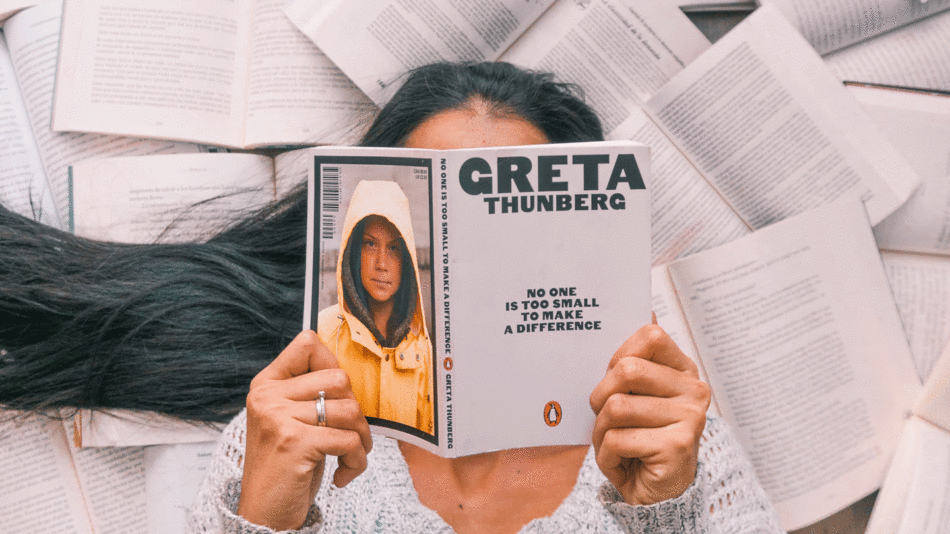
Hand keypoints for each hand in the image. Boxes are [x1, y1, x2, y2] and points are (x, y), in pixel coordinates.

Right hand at [237, 330, 372, 529]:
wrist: (264, 514)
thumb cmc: (287, 466)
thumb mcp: (291, 422)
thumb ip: (309, 394)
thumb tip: (344, 371)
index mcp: (266, 384)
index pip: (307, 343)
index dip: (332, 363)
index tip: (334, 395)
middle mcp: (268, 396)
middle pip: (339, 378)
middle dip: (356, 411)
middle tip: (349, 436)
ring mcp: (278, 418)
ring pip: (349, 410)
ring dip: (361, 439)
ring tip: (349, 456)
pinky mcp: (295, 442)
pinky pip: (349, 440)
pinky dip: (357, 461)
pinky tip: (343, 475)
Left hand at [589, 322, 710, 505]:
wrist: (656, 494)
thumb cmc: (639, 437)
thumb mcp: (634, 396)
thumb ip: (633, 360)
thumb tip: (639, 310)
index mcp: (683, 371)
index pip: (650, 335)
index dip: (619, 354)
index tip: (614, 376)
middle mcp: (694, 391)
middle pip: (626, 370)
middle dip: (600, 397)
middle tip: (604, 416)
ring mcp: (690, 418)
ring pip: (616, 408)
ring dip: (601, 432)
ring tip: (613, 444)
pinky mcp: (677, 446)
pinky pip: (618, 439)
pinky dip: (607, 456)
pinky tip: (623, 462)